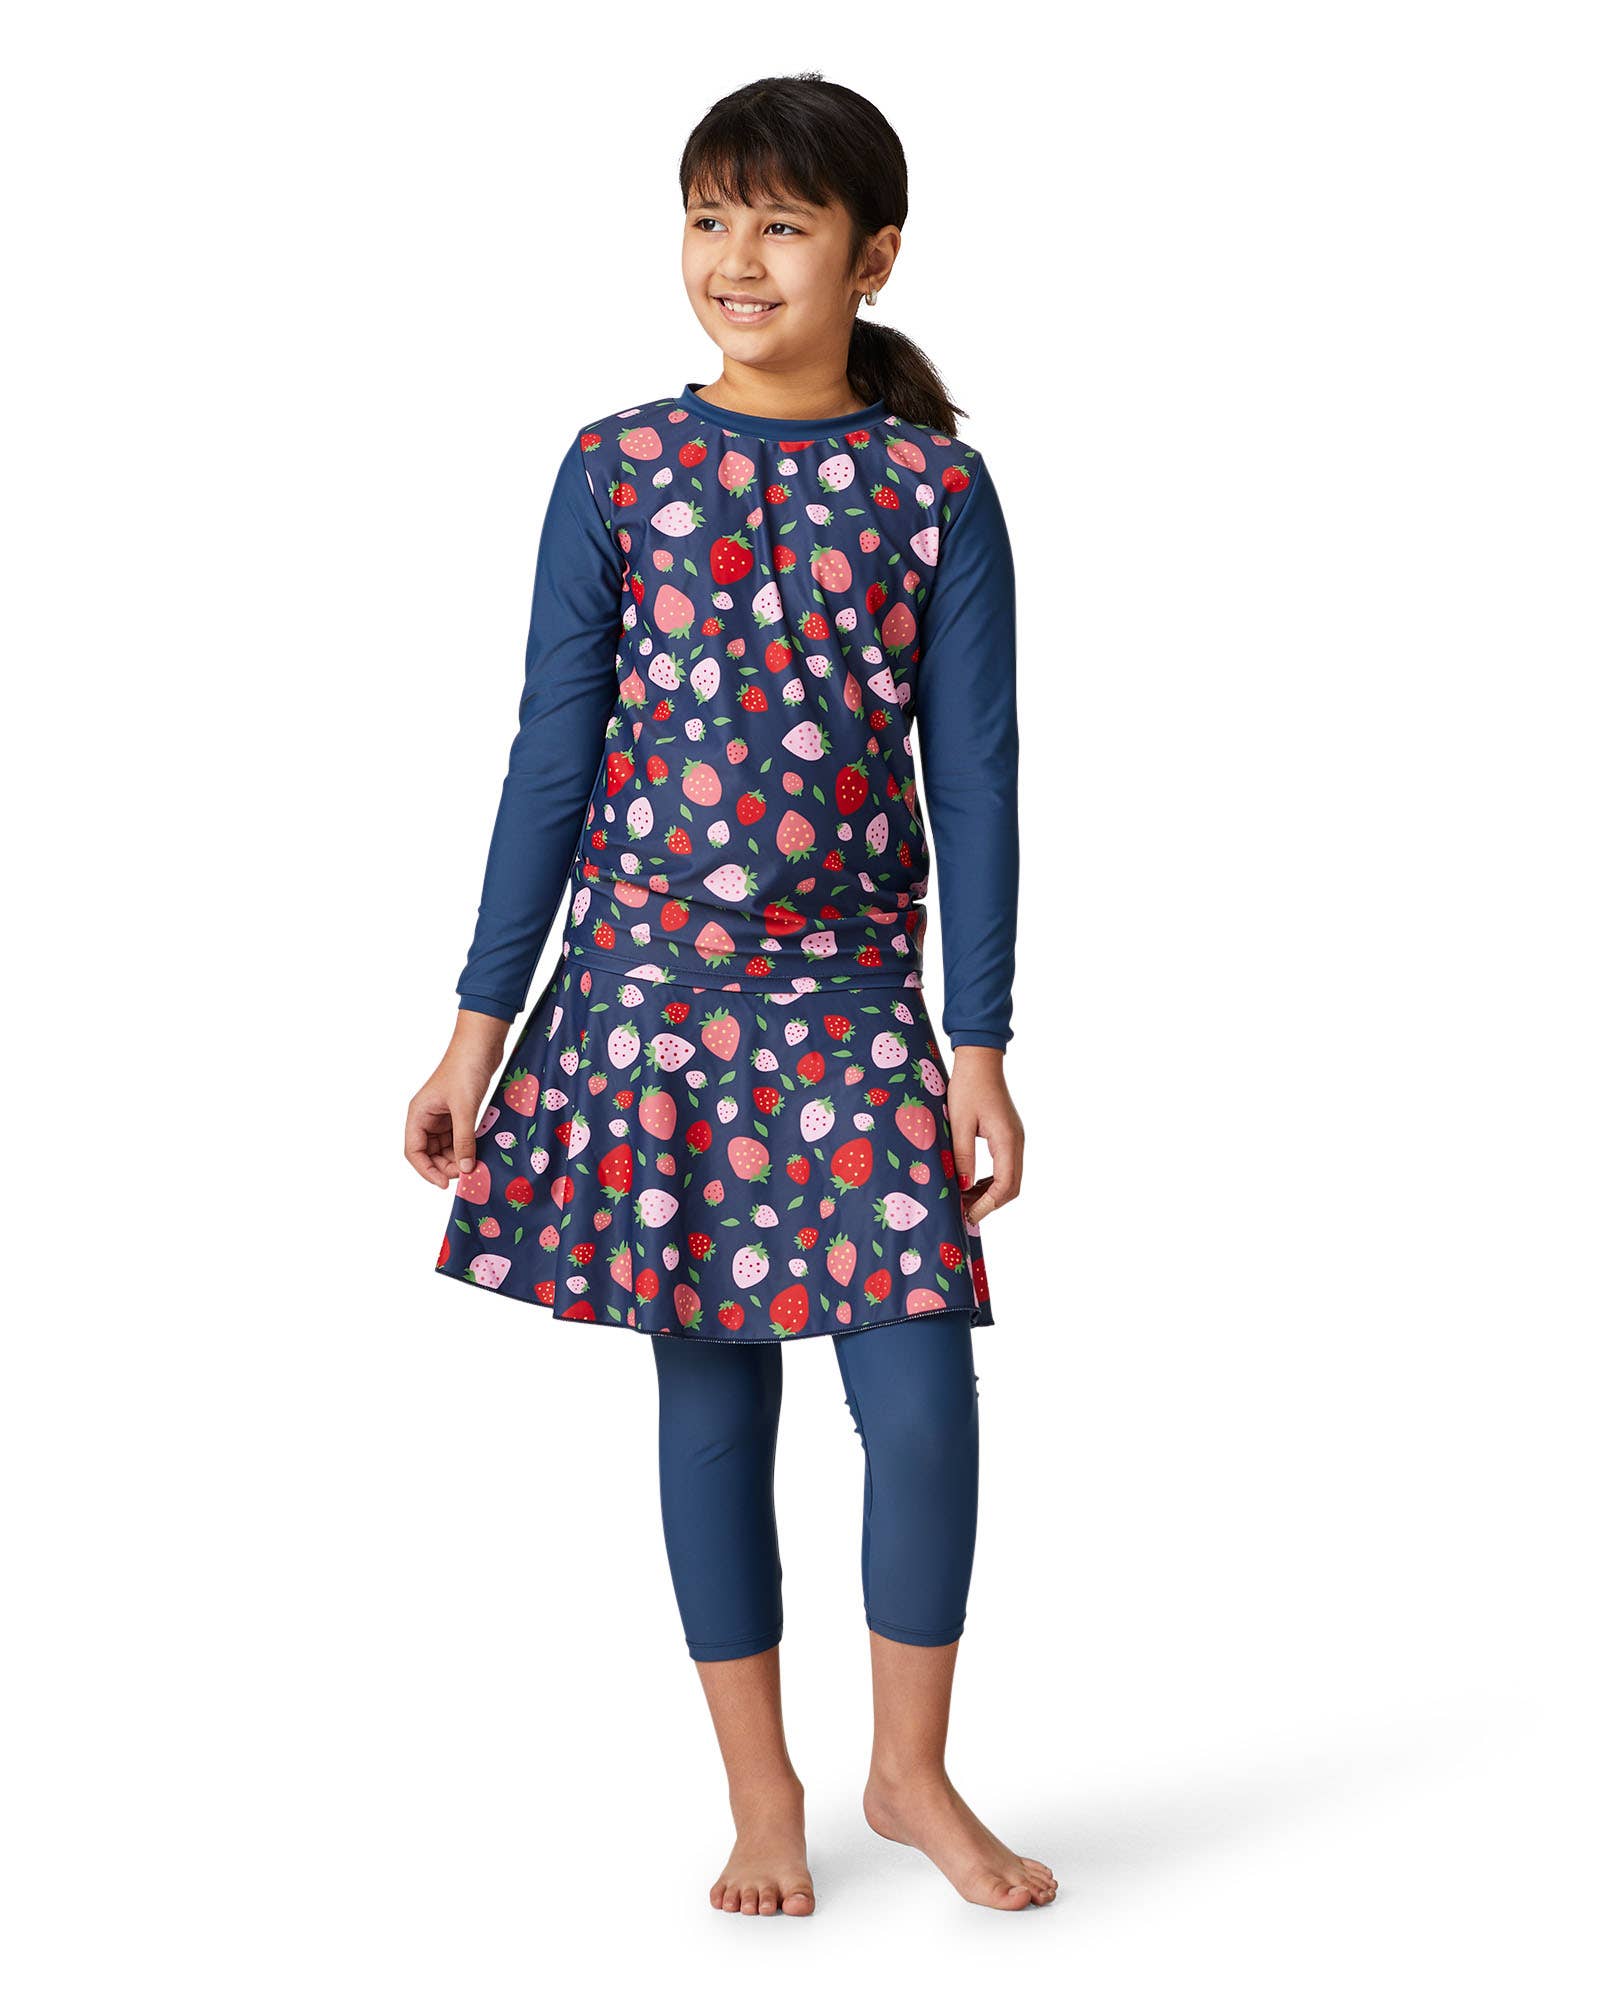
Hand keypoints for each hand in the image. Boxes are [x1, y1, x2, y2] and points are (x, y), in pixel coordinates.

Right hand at [405, 1009, 512, 1188]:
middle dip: (445, 1165)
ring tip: (474, 1164)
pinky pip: (457, 1137)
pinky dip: (466, 1147)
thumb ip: (464, 1140)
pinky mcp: (457, 1112)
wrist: (481, 1044)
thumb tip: (466, 1169)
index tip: (445, 1183)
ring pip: (444, 1147)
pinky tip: (478, 1152)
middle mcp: (427, 1116)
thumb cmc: (466, 1069)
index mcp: (418, 1114)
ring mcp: (442, 1115)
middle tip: (467, 1172)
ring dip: (456, 1157)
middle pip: (429, 1152)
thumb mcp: (465, 1108)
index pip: (414, 1151)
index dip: (427, 1170)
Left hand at [947, 1046, 1022, 1225]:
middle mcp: (1017, 1142)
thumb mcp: (958, 1123)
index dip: (988, 1205)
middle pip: (1011, 1186)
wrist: (980, 1060)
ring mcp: (1015, 1139)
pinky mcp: (1008, 1135)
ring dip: (989, 1192)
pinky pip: (1004, 1166)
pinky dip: (990, 1180)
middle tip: (963, 1212)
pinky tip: (970, 1183)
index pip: (1005, 1185)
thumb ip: (962, 1156)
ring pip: (1009, 1178)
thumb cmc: (967, 1087)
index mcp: (1007, 1140)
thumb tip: (963, 1187)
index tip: (968, 1215)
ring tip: (963, 1200)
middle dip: (989, 1203)